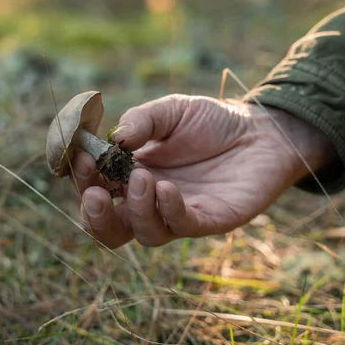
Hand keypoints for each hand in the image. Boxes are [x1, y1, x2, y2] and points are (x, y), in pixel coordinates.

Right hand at [71, 94, 335, 247]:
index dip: (83, 178)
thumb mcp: (171, 111)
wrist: (262, 130)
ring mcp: (176, 213)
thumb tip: (114, 140)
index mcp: (132, 173)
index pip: (96, 187)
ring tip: (143, 178)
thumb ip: (141, 121)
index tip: (83, 158)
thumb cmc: (213, 121)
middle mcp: (149, 199)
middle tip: (94, 193)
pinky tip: (167, 188)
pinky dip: (168, 211)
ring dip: (136, 210)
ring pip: (143, 233)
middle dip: (95, 214)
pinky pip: (180, 226)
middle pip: (110, 226)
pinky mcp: (207, 220)